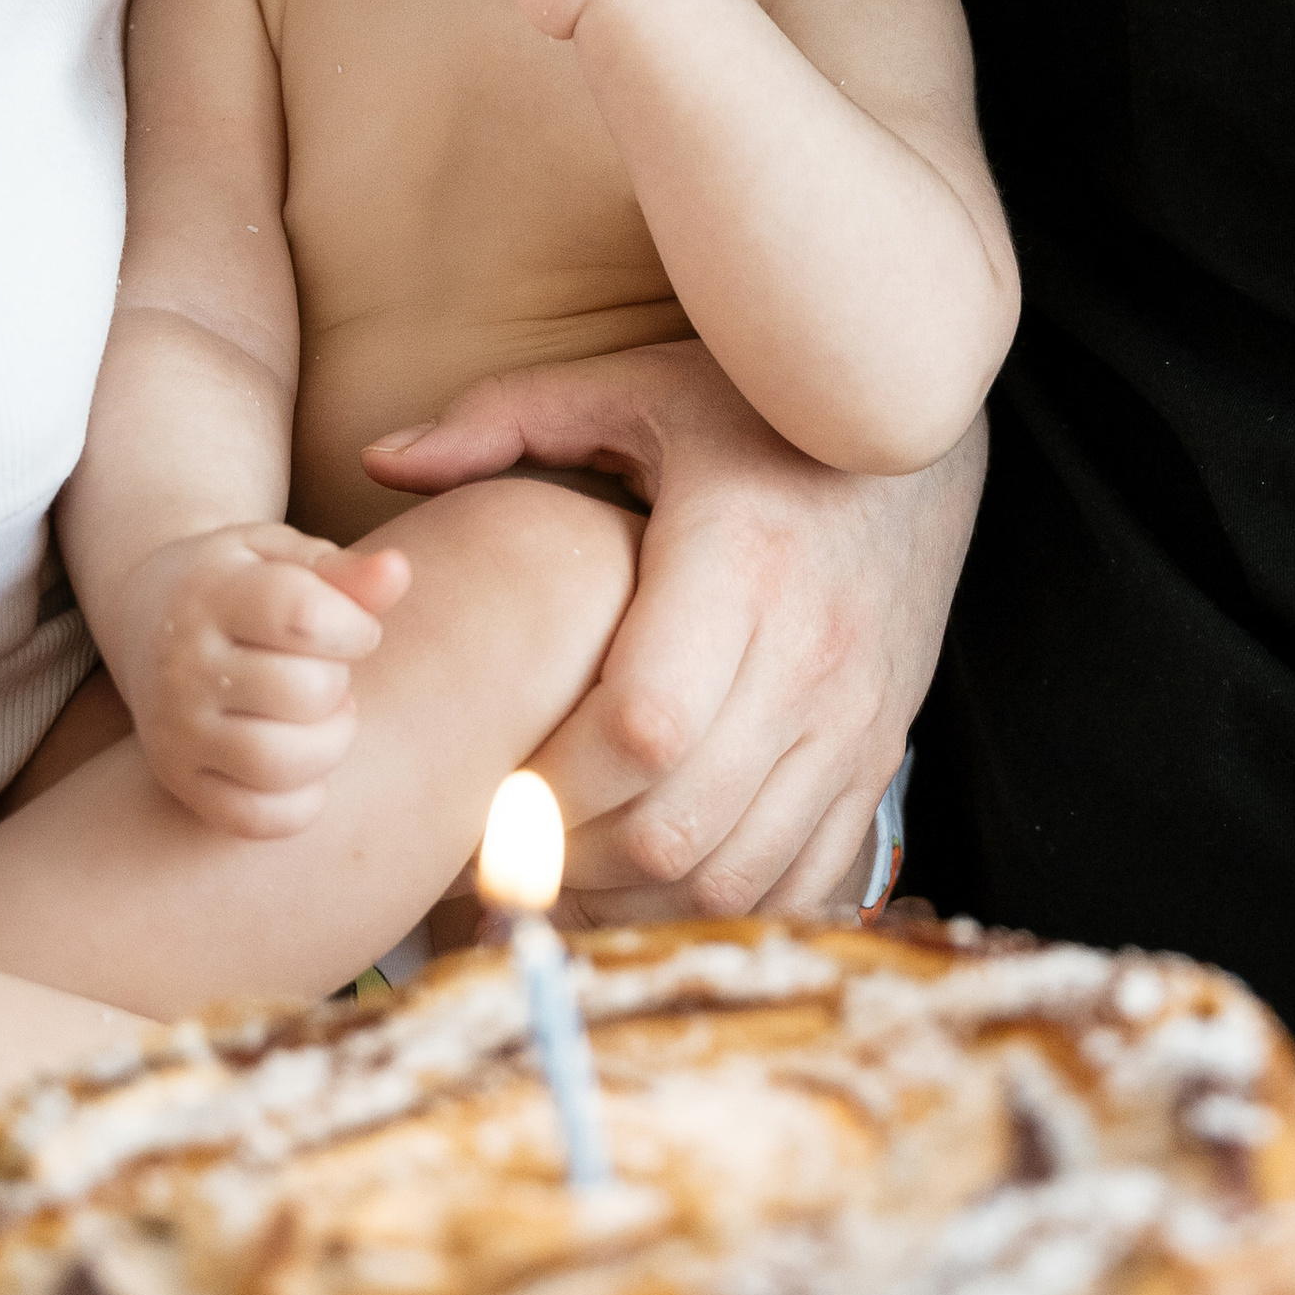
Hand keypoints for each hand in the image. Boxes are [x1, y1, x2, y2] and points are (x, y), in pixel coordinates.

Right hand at [109, 525, 407, 839]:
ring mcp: (176, 731)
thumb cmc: (241, 583)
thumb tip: (397, 571)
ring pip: (283, 764)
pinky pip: (256, 819)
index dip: (357, 627)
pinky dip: (302, 802)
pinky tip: (305, 764)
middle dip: (341, 682)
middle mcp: (182, 666)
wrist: (147, 618)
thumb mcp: (282, 557)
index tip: (355, 628)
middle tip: (326, 670)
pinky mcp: (179, 781)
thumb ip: (344, 572)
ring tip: (323, 717)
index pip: (304, 616)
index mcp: (210, 595)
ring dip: (331, 743)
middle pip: (306, 693)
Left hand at [360, 342, 984, 916]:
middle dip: (572, 859)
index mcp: (739, 559)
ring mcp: (854, 718)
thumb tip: (380, 461)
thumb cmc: (756, 410)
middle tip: (498, 856)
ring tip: (557, 879)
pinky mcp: (878, 756)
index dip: (554, 784)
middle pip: (679, 820)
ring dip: (634, 897)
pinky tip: (647, 884)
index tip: (488, 789)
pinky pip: (802, 877)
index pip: (643, 724)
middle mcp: (810, 653)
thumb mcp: (637, 390)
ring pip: (736, 869)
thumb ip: (505, 418)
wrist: (914, 438)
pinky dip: (715, 904)